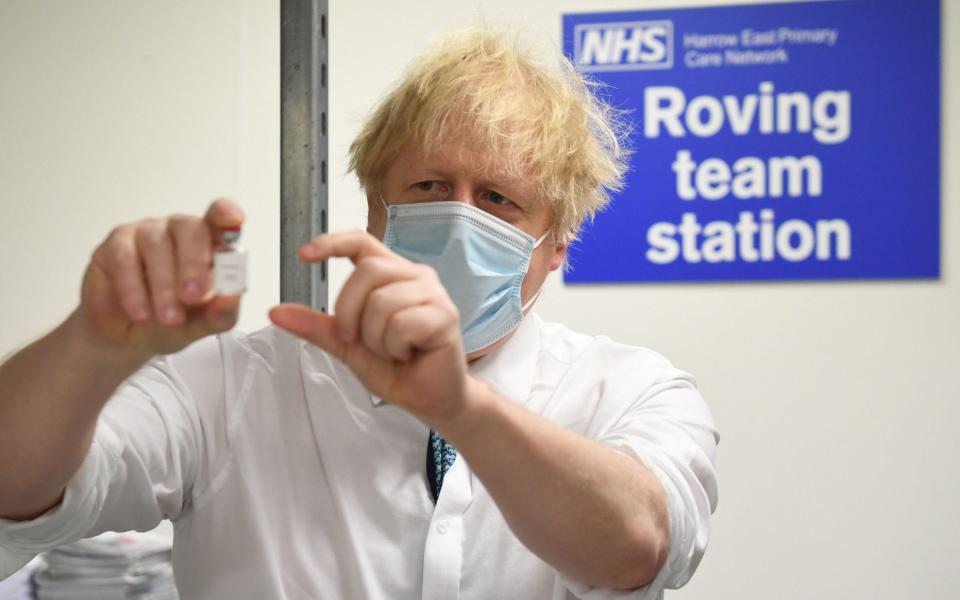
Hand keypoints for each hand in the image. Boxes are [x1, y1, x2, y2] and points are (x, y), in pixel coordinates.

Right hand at [79, 198, 244, 356]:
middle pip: (190, 228)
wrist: (126, 339)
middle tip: (193, 296)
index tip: (234, 219)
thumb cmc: (171, 321)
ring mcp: (147, 234)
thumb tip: (232, 299)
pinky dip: (133, 288)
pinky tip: (140, 312)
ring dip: (164, 284)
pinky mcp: (116, 246)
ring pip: (156, 244)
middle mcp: (179, 232)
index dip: (226, 214)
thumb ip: (220, 313)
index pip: (220, 219)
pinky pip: (124, 258)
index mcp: (209, 245)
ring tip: (168, 318)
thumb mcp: (201, 325)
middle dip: (194, 262)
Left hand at [269, 230, 468, 422]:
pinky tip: (408, 354)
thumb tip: (277, 312)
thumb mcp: (346, 346)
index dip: (333, 242)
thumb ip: (317, 326)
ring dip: (376, 337)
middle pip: (367, 271)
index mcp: (392, 276)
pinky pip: (402, 323)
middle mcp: (415, 277)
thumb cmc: (397, 368)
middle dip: (349, 311)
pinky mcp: (445, 316)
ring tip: (392, 350)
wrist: (429, 399)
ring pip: (383, 301)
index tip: (305, 254)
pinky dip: (395, 346)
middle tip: (357, 339)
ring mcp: (433, 295)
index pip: (362, 242)